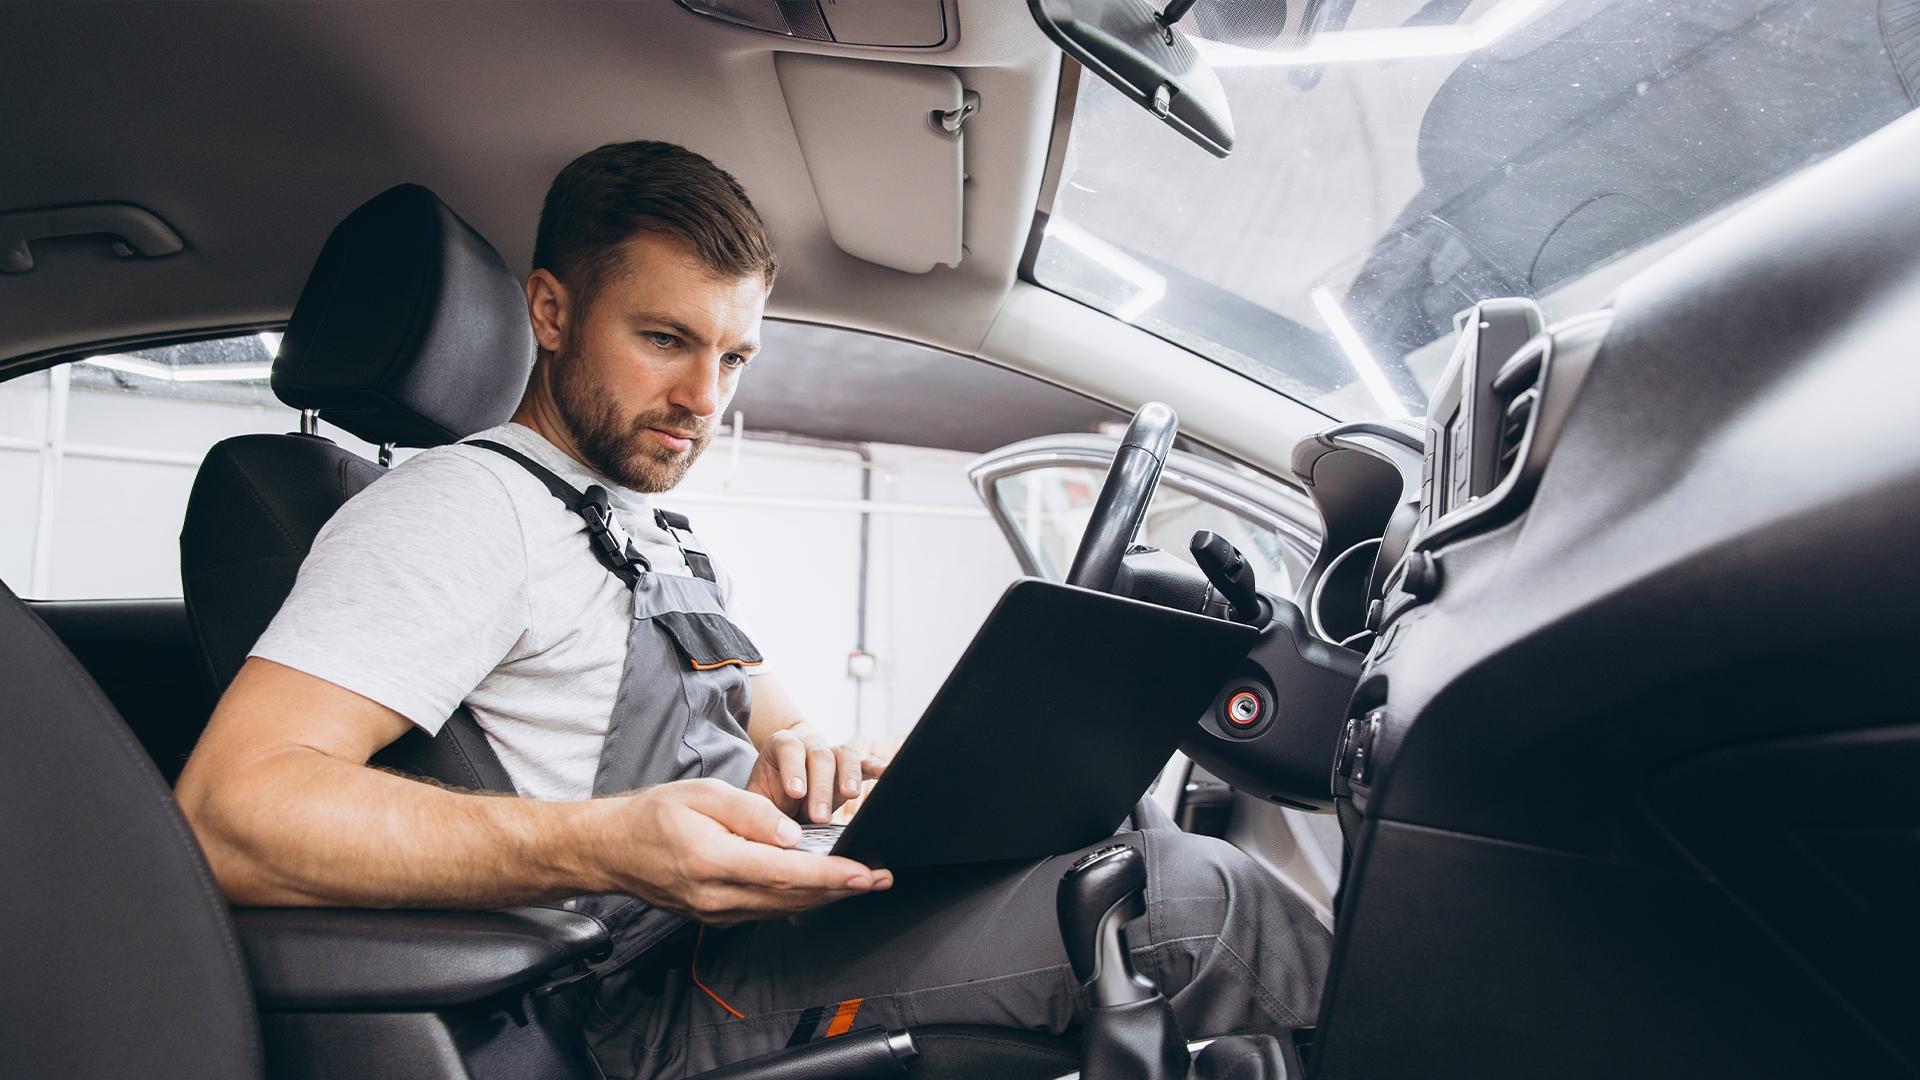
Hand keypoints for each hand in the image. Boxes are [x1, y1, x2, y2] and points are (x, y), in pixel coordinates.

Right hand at [602, 778, 891, 924]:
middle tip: (882, 878)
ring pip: (783, 908)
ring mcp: (716, 911)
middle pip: (792, 897)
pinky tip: (821, 890)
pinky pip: (766, 910)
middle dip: (842, 889)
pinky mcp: (716, 914)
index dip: (831, 875)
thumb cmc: (654, 815)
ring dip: (826, 897)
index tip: (865, 872)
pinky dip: (799, 900)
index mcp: (714, 861)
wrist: (611, 849)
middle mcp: (717, 896)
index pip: (786, 873)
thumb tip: (793, 835)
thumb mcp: (703, 795)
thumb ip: (752, 814)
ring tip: (863, 884)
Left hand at [744, 724, 888, 823]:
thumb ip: (756, 810)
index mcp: (782, 746)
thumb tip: (763, 831)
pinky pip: (866, 763)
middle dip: (821, 787)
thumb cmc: (768, 795)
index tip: (795, 792)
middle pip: (820, 756)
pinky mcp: (852, 767)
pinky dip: (877, 767)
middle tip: (819, 817)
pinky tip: (887, 773)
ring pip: (845, 754)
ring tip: (852, 796)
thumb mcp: (755, 799)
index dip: (793, 768)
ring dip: (850, 774)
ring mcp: (833, 753)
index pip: (789, 749)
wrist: (784, 782)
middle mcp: (810, 744)